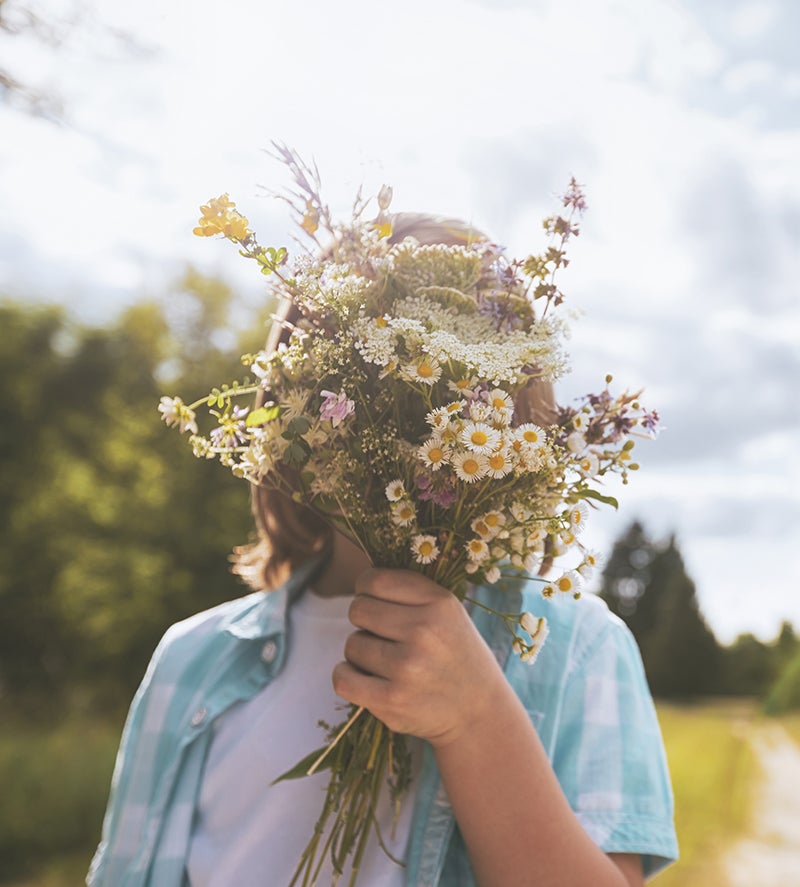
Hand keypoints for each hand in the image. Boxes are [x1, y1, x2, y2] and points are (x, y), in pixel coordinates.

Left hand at [332, 568, 506, 746]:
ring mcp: (407, 667)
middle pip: (358, 610)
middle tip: (383, 635)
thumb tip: (361, 580)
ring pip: (352, 644)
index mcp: (439, 603)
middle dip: (364, 621)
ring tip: (387, 661)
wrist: (479, 709)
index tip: (373, 600)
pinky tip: (365, 678)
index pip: (375, 580)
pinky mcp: (392, 701)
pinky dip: (347, 676)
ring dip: (362, 652)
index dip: (365, 588)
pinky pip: (342, 678)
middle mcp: (424, 631)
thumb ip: (408, 591)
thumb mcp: (447, 611)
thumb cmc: (453, 652)